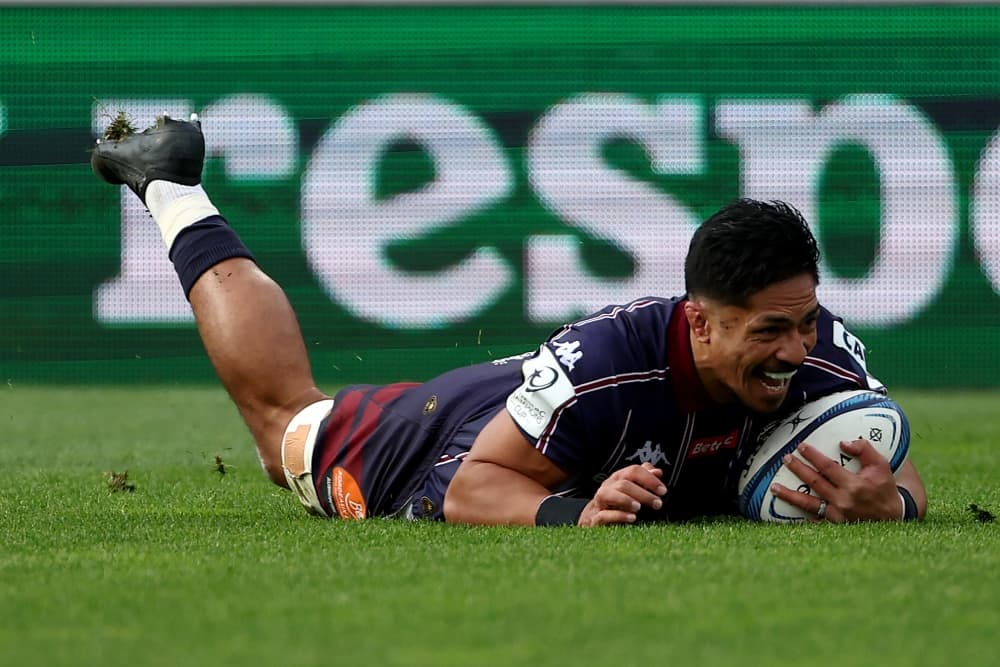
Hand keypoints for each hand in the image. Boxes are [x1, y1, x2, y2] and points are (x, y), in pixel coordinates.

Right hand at [578, 463, 666, 525]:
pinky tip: (632, 518)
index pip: (633, 471)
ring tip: (639, 508)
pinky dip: (618, 516)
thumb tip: (658, 471)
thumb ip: (645, 479)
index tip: (663, 491)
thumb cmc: (618, 502)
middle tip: (658, 504)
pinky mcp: (595, 519)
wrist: (594, 519)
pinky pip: (603, 515)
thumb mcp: (632, 488)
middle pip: (623, 484)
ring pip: (608, 494)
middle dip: (643, 493)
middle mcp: (608, 487)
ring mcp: (599, 503)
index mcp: (618, 478)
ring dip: (625, 500)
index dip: (649, 479)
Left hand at [770, 439, 902, 522]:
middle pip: (814, 482)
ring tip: (774, 487)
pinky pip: (813, 521)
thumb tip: (843, 442)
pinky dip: (798, 517)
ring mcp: (837, 515)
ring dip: (789, 495)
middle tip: (785, 458)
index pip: (828, 467)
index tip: (801, 446)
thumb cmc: (884, 488)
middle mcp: (843, 500)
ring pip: (808, 504)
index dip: (813, 456)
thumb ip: (864, 450)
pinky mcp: (835, 525)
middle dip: (798, 469)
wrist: (893, 517)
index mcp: (854, 485)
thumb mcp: (881, 466)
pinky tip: (783, 512)